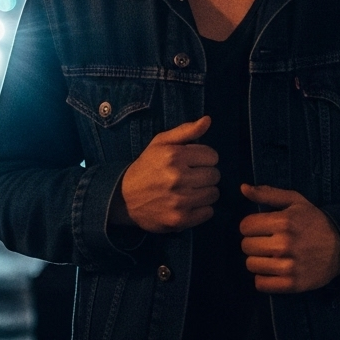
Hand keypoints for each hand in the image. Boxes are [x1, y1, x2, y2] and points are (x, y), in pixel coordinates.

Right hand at [110, 117, 218, 232]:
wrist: (125, 198)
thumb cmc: (147, 166)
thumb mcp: (161, 142)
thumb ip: (186, 130)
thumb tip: (208, 120)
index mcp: (174, 156)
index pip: (212, 156)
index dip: (205, 158)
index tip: (194, 162)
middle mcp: (178, 178)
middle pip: (214, 175)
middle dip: (206, 174)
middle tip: (192, 176)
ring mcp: (179, 201)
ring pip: (214, 194)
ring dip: (205, 191)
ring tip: (192, 190)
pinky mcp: (180, 219)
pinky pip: (208, 212)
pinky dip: (202, 208)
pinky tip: (190, 203)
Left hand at [239, 183, 339, 292]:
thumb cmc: (313, 221)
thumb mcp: (294, 201)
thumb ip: (267, 193)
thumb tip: (243, 188)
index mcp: (283, 221)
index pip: (245, 226)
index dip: (250, 225)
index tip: (260, 227)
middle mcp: (284, 245)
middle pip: (246, 246)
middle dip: (253, 242)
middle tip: (266, 241)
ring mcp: (288, 266)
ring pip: (251, 265)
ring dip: (257, 260)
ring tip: (270, 255)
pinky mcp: (292, 284)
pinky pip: (260, 284)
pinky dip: (263, 278)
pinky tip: (272, 270)